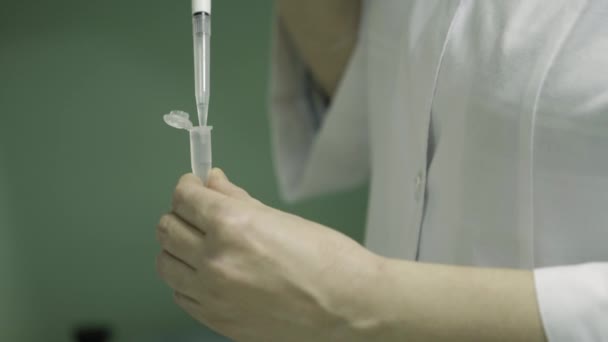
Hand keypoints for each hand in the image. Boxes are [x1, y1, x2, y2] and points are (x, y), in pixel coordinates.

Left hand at [156, 169, 381, 341]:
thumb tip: (212, 183)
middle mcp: (214, 261)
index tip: (194, 185)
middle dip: (180, 214)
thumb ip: (236, 199)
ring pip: (165, 263)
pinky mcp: (217, 321)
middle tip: (197, 211)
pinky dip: (187, 279)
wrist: (350, 307)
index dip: (187, 186)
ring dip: (178, 247)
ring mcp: (212, 295)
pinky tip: (208, 273)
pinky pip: (182, 294)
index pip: (184, 198)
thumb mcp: (280, 218)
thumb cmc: (328, 260)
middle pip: (167, 228)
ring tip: (200, 243)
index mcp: (232, 227)